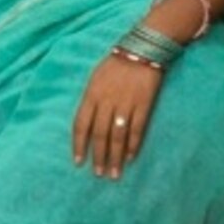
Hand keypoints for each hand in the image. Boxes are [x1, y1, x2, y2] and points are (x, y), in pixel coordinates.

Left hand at [71, 54, 160, 177]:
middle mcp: (106, 101)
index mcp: (91, 95)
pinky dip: (133, 144)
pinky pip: (137, 128)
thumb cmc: (115, 64)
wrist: (141, 50)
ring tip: (114, 173)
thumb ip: (90, 101)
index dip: (79, 145)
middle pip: (100, 134)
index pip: (81, 125)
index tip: (79, 162)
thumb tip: (87, 125)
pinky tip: (130, 157)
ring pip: (118, 136)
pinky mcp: (144, 104)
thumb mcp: (95, 79)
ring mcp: (126, 104)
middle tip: (99, 174)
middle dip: (99, 157)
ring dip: (115, 156)